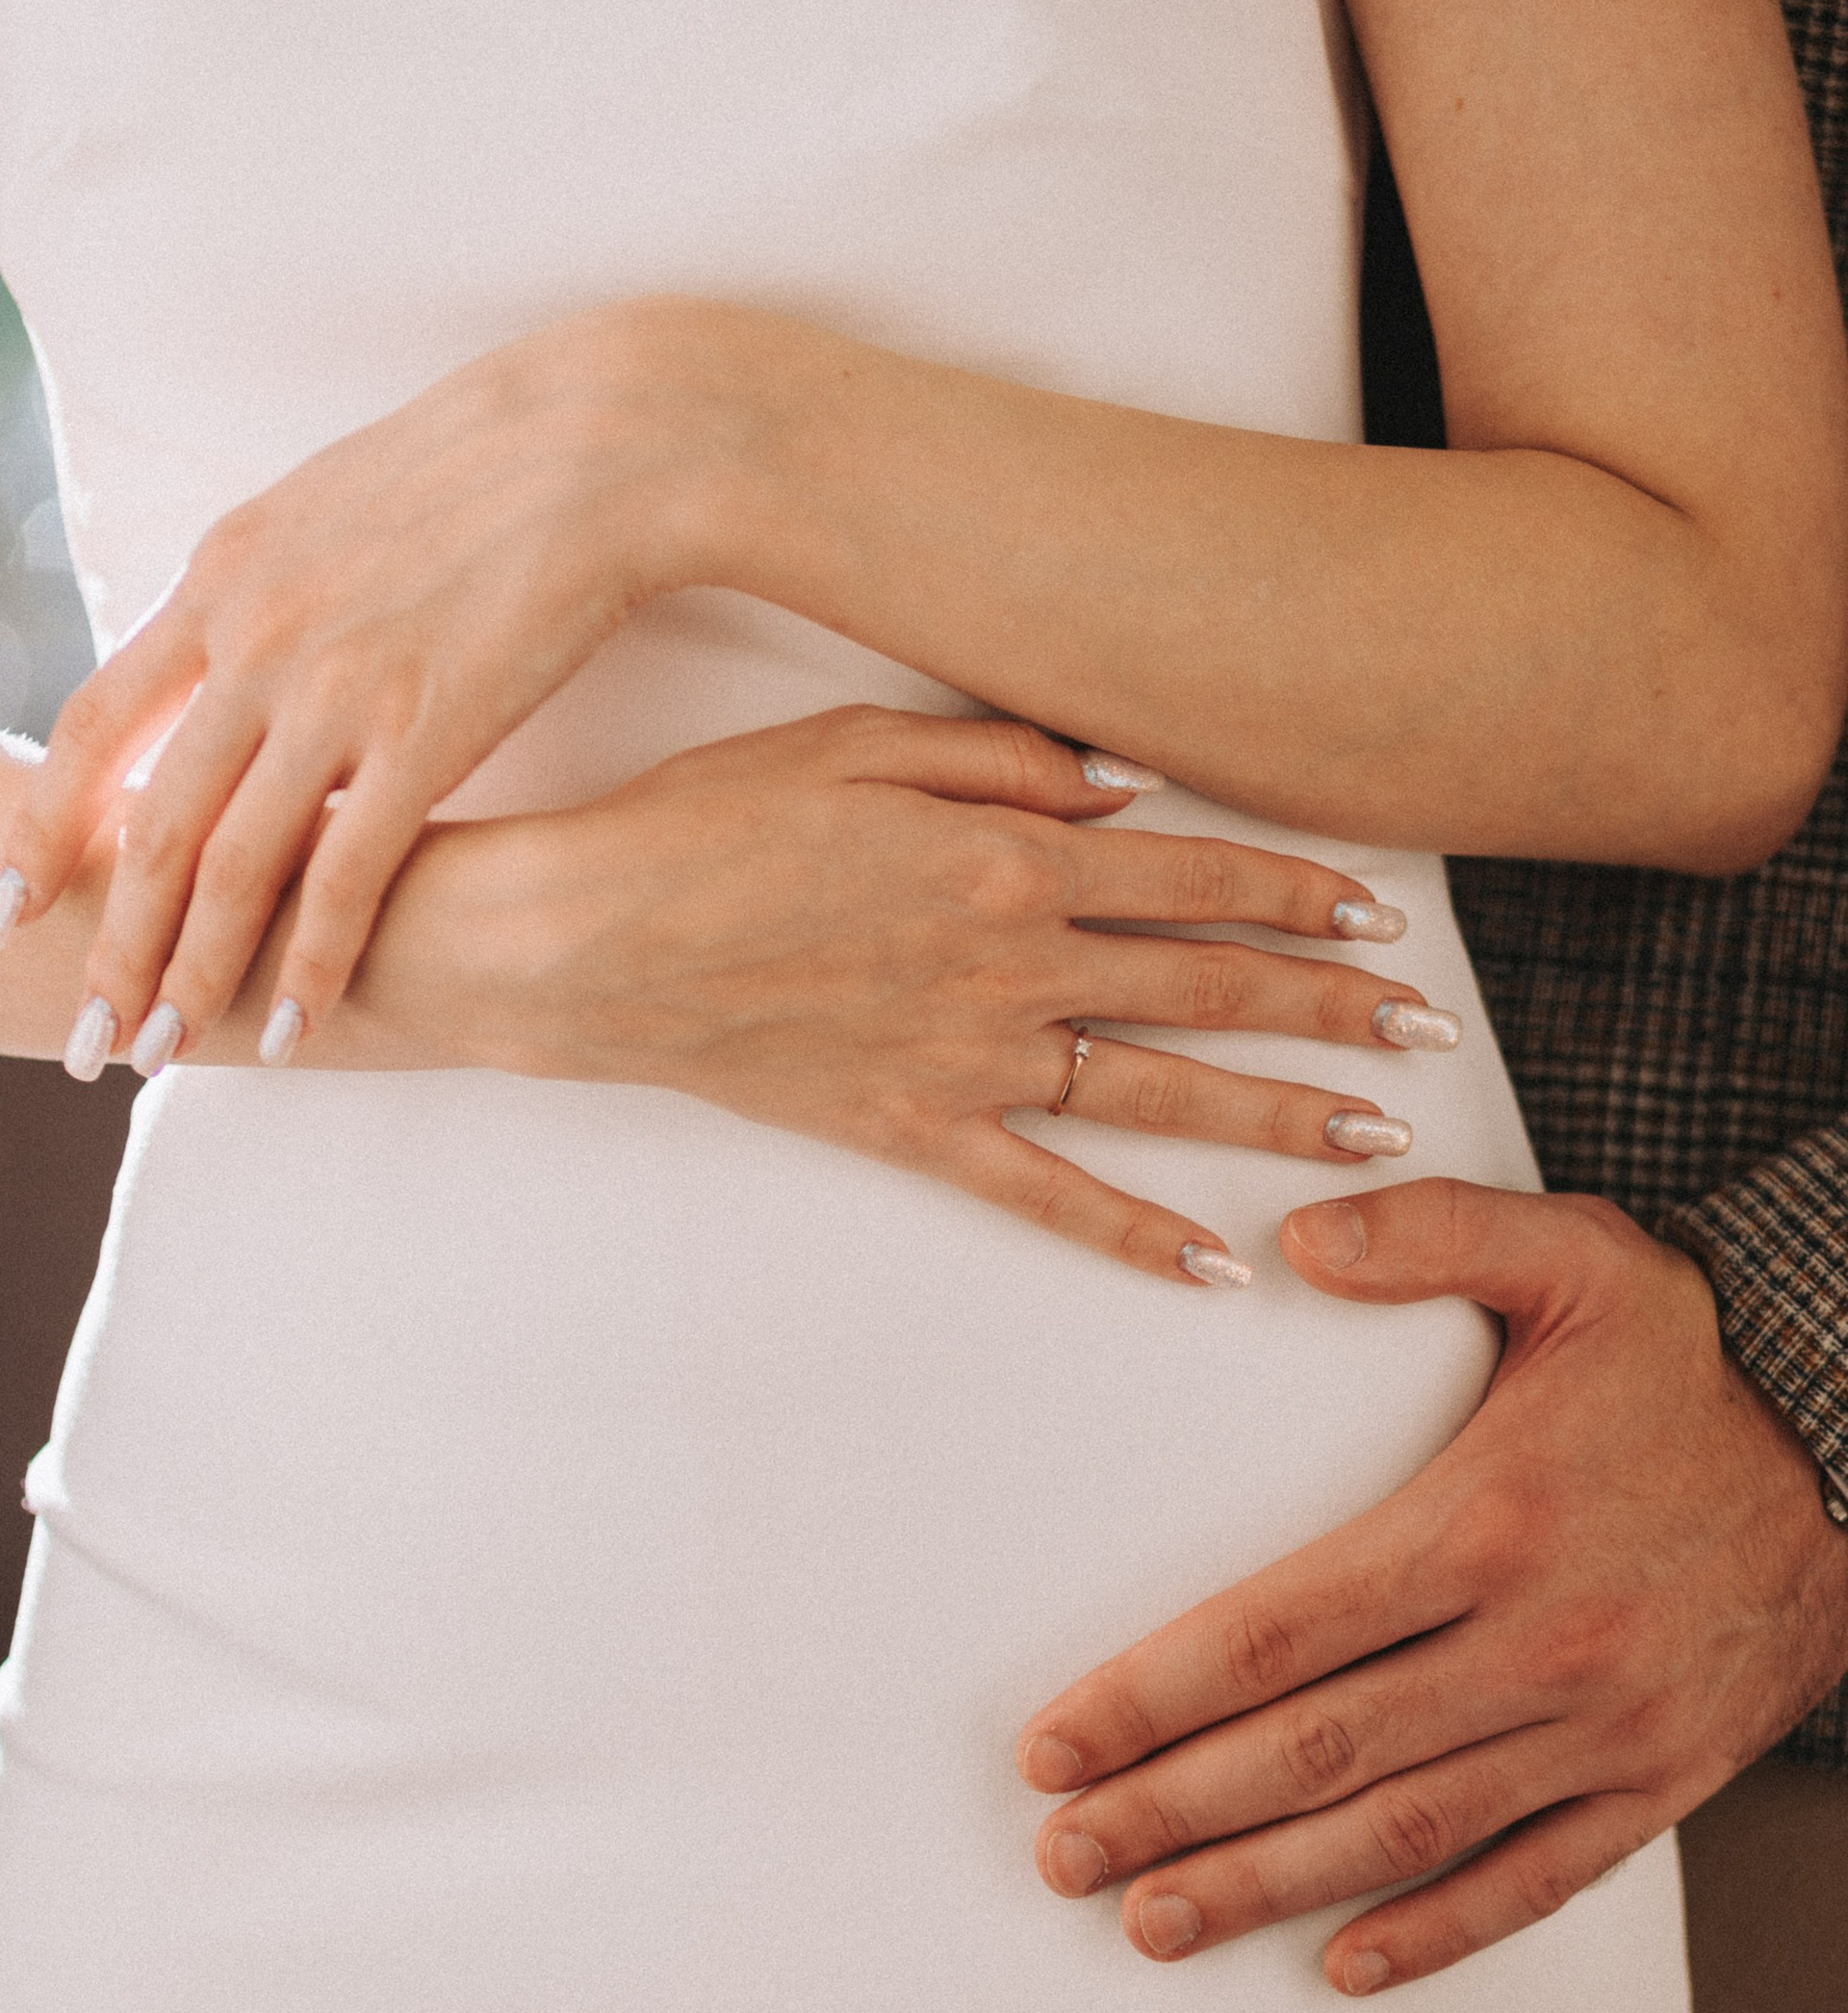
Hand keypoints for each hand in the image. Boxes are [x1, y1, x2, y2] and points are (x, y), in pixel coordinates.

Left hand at [0, 299, 751, 1063]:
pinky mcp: (425, 733)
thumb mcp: (329, 504)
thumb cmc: (483, 464)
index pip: (97, 722)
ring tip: (160, 1055)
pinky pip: (346, 876)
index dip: (43, 825)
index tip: (8, 907)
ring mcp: (332, 689)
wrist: (601, 434)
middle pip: (148, 820)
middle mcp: (252, 636)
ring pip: (228, 866)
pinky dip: (311, 964)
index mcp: (222, 575)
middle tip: (81, 1038)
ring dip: (188, 975)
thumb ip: (263, 584)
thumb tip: (226, 640)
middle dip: (107, 944)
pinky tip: (288, 1030)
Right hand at [362, 705, 1440, 1284]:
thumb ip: (1006, 765)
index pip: (1191, 874)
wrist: (583, 941)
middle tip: (1428, 1028)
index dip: (1297, 892)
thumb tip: (1136, 788)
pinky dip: (1133, 1236)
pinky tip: (1214, 1269)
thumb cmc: (705, 822)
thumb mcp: (856, 742)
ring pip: (1156, 1091)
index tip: (1382, 910)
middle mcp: (1007, 966)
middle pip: (1205, 984)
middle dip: (1330, 1005)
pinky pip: (1045, 1196)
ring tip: (1380, 1135)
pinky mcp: (911, 1132)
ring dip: (1276, 1112)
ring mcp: (964, 1060)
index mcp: (1004, 862)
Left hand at [1018, 1181, 1847, 1980]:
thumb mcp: (1579, 1255)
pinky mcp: (1659, 1780)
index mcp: (1488, 1521)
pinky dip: (1436, 1932)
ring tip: (1151, 1921)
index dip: (1153, 1695)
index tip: (1053, 1745)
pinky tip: (1341, 1963)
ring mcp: (1603, 1727)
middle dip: (1173, 1811)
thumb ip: (1431, 1232)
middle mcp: (1539, 1643)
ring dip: (1267, 1885)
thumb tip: (1295, 1237)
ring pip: (1406, 1832)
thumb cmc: (1701, 1359)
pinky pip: (1536, 1881)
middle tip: (1061, 1856)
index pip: (1278, 1630)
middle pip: (1317, 1752)